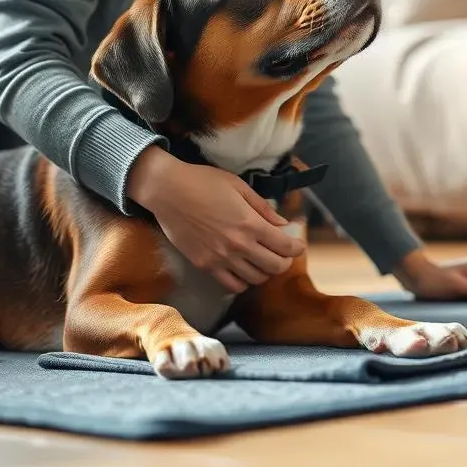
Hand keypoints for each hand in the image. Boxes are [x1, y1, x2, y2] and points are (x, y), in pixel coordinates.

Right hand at [127, 145, 305, 292]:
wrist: (167, 190)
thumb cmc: (204, 181)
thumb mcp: (239, 187)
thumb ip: (263, 208)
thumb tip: (282, 223)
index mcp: (250, 223)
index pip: (284, 246)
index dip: (296, 248)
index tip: (298, 245)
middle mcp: (238, 245)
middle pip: (274, 267)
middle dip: (284, 262)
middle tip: (283, 254)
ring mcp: (220, 258)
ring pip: (255, 279)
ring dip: (265, 272)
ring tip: (263, 261)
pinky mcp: (204, 265)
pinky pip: (232, 285)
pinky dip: (243, 282)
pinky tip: (243, 270)